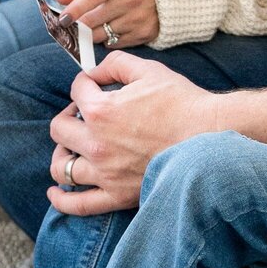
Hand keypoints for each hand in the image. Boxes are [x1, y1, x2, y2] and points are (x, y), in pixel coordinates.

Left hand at [46, 54, 226, 214]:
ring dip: (61, 154)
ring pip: (62, 168)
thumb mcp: (148, 70)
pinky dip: (62, 200)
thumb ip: (115, 63)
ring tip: (71, 149)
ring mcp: (105, 172)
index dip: (84, 84)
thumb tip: (95, 71)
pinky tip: (56, 192)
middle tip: (83, 115)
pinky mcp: (117, 195)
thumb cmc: (182, 102)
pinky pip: (78, 204)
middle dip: (68, 117)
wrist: (210, 137)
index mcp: (101, 110)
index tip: (94, 86)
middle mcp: (96, 143)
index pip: (76, 92)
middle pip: (59, 130)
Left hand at [54, 0, 159, 46]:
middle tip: (71, 26)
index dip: (74, 9)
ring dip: (92, 33)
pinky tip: (112, 28)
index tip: (62, 18)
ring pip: (102, 34)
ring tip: (93, 25)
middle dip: (78, 25)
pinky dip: (108, 39)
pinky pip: (115, 43)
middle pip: (93, 19)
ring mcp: (139, 18)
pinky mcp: (145, 33)